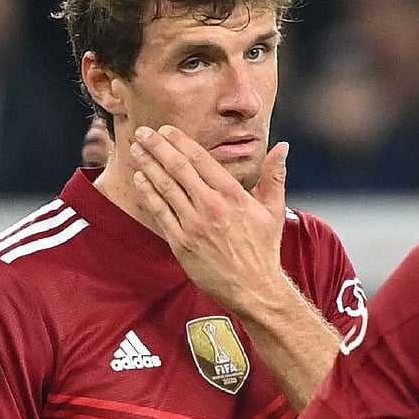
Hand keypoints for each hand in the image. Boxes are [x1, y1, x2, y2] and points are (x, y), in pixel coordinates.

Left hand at [130, 125, 290, 312]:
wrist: (253, 287)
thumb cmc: (263, 248)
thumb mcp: (274, 209)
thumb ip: (275, 175)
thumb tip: (282, 146)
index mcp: (233, 195)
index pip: (201, 160)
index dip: (180, 142)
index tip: (166, 130)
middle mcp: (211, 206)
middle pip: (178, 168)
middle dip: (157, 147)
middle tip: (142, 132)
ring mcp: (194, 224)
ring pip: (165, 187)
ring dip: (148, 165)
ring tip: (136, 150)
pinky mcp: (181, 242)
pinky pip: (160, 212)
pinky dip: (148, 193)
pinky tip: (140, 180)